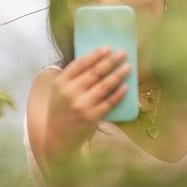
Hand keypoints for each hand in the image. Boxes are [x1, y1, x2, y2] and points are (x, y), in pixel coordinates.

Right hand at [44, 46, 130, 164]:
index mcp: (60, 82)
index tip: (108, 48)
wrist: (58, 138)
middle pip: (95, 72)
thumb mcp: (59, 91)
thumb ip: (73, 78)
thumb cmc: (62, 110)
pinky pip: (109, 102)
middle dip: (111, 61)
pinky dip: (119, 93)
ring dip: (118, 74)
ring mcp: (81, 105)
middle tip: (122, 53)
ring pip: (104, 85)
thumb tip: (99, 61)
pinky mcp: (91, 117)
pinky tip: (126, 86)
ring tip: (128, 67)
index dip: (96, 55)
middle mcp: (69, 92)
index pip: (80, 63)